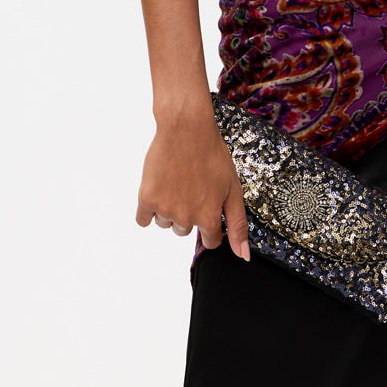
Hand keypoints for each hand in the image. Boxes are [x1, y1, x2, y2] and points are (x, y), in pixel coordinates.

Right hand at [135, 111, 250, 260]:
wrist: (186, 128)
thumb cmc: (212, 155)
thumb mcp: (233, 188)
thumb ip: (238, 225)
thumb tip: (243, 258)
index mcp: (209, 217)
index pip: (211, 240)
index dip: (211, 223)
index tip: (207, 205)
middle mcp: (186, 218)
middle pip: (186, 230)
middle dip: (190, 212)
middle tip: (193, 185)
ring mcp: (165, 209)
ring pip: (165, 223)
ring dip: (170, 208)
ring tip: (177, 181)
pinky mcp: (146, 198)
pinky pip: (144, 219)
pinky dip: (149, 209)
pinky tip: (160, 188)